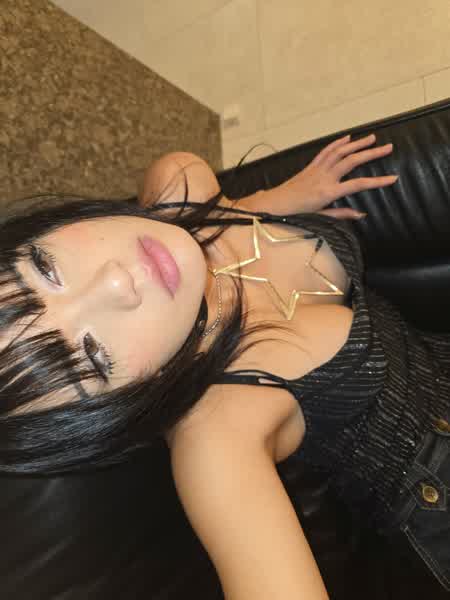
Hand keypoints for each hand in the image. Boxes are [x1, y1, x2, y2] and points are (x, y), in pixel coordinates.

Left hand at [278, 133, 397, 219]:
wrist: (275, 204)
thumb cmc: (297, 213)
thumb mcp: (320, 217)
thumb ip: (341, 215)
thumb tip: (361, 214)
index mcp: (329, 192)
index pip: (358, 185)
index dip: (377, 182)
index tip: (393, 178)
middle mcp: (325, 177)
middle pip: (352, 161)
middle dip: (372, 153)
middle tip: (388, 147)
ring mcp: (317, 169)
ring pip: (340, 152)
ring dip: (357, 143)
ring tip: (372, 138)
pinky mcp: (311, 166)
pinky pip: (326, 151)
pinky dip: (338, 143)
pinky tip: (348, 137)